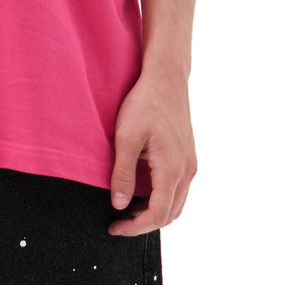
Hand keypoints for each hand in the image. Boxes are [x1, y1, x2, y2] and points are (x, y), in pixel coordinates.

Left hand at [106, 61, 196, 234]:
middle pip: (170, 214)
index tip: (114, 227)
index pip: (157, 214)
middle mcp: (187, 171)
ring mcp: (190, 163)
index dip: (135, 227)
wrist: (166, 77)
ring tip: (127, 209)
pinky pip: (179, 189)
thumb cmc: (144, 103)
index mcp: (172, 168)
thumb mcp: (126, 138)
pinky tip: (142, 190)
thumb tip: (119, 205)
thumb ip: (123, 174)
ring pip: (176, 203)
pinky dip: (162, 198)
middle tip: (118, 222)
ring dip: (154, 212)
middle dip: (144, 224)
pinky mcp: (188, 156)